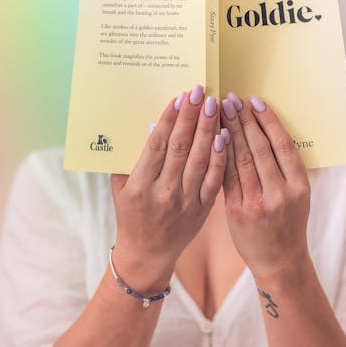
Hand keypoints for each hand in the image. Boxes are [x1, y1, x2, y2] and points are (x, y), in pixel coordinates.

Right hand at [110, 85, 226, 291]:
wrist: (147, 254)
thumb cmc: (131, 214)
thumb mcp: (121, 187)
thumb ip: (131, 158)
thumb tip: (152, 124)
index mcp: (141, 186)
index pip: (158, 145)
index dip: (170, 119)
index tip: (180, 98)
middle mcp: (164, 194)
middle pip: (181, 148)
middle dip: (192, 116)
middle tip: (200, 92)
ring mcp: (185, 203)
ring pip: (200, 160)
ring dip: (208, 129)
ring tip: (214, 106)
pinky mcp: (202, 210)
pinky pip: (214, 179)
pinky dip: (219, 157)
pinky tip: (224, 136)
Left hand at [219, 94, 310, 278]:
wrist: (279, 262)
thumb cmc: (289, 221)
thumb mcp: (298, 194)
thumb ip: (285, 166)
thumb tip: (264, 126)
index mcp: (299, 186)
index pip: (282, 145)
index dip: (268, 120)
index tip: (254, 101)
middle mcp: (279, 194)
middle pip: (259, 148)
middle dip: (244, 120)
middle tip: (231, 98)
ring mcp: (257, 204)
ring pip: (241, 159)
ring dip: (229, 131)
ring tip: (221, 110)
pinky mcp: (236, 212)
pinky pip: (227, 176)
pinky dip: (220, 153)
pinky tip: (214, 137)